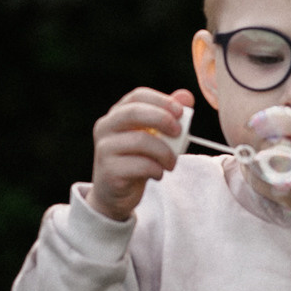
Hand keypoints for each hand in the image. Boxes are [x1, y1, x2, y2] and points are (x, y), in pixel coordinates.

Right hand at [86, 88, 191, 223]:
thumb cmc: (137, 159)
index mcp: (117, 114)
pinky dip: (156, 169)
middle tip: (180, 132)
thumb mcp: (153, 137)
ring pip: (140, 141)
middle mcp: (106, 127)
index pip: (138, 96)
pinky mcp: (109, 171)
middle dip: (162, 119)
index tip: (180, 112)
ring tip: (172, 163)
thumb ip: (168, 116)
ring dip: (164, 152)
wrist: (115, 193)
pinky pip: (140, 165)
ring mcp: (104, 149)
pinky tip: (158, 174)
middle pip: (134, 112)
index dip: (161, 101)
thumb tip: (186, 96)